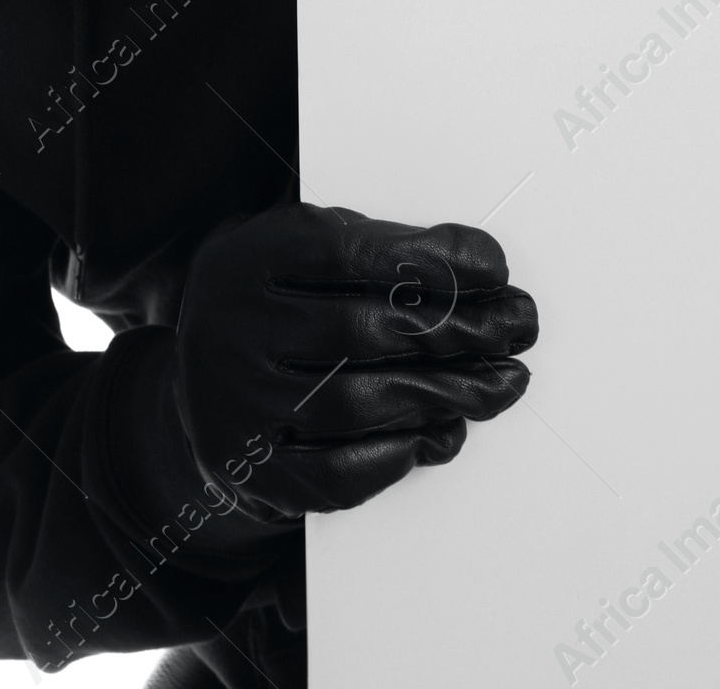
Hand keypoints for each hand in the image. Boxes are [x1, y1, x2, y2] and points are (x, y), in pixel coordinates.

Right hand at [172, 203, 534, 520]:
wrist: (201, 386)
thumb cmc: (276, 304)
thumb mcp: (304, 252)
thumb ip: (377, 247)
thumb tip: (474, 263)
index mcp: (246, 259)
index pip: (346, 253)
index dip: (428, 260)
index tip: (496, 267)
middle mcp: (229, 328)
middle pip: (361, 330)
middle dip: (458, 330)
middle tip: (519, 327)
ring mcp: (235, 405)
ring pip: (356, 403)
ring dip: (445, 394)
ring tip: (502, 383)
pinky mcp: (251, 471)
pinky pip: (335, 472)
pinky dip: (399, 454)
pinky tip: (443, 432)